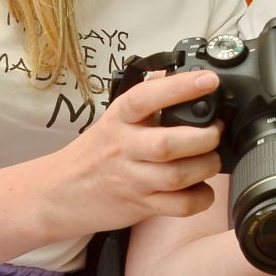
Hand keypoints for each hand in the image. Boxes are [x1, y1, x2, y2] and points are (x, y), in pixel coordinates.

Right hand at [39, 68, 224, 238]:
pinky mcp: (141, 206)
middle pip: (168, 144)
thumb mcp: (115, 118)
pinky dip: (200, 198)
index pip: (146, 97)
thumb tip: (178, 69)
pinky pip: (179, 206)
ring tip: (212, 159)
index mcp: (120, 119)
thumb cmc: (96, 152)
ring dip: (206, 167)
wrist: (59, 192)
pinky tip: (202, 188)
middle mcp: (125, 147)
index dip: (180, 87)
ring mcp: (133, 179)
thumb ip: (147, 97)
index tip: (209, 80)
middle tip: (216, 131)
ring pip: (178, 176)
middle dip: (204, 137)